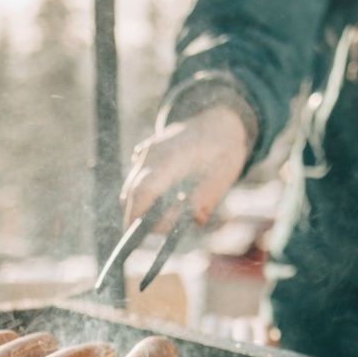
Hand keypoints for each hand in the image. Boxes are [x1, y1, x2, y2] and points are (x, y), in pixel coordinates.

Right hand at [121, 105, 249, 229]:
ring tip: (175, 209)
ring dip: (144, 205)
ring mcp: (147, 153)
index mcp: (171, 158)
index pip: (144, 190)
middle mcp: (153, 154)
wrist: (219, 120)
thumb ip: (209, 195)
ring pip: (132, 185)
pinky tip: (169, 195)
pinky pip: (137, 178)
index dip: (135, 214)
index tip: (135, 237)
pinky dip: (145, 193)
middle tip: (164, 230)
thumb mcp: (225, 172)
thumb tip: (197, 219)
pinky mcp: (146, 155)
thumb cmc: (224, 147)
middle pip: (132, 191)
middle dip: (138, 216)